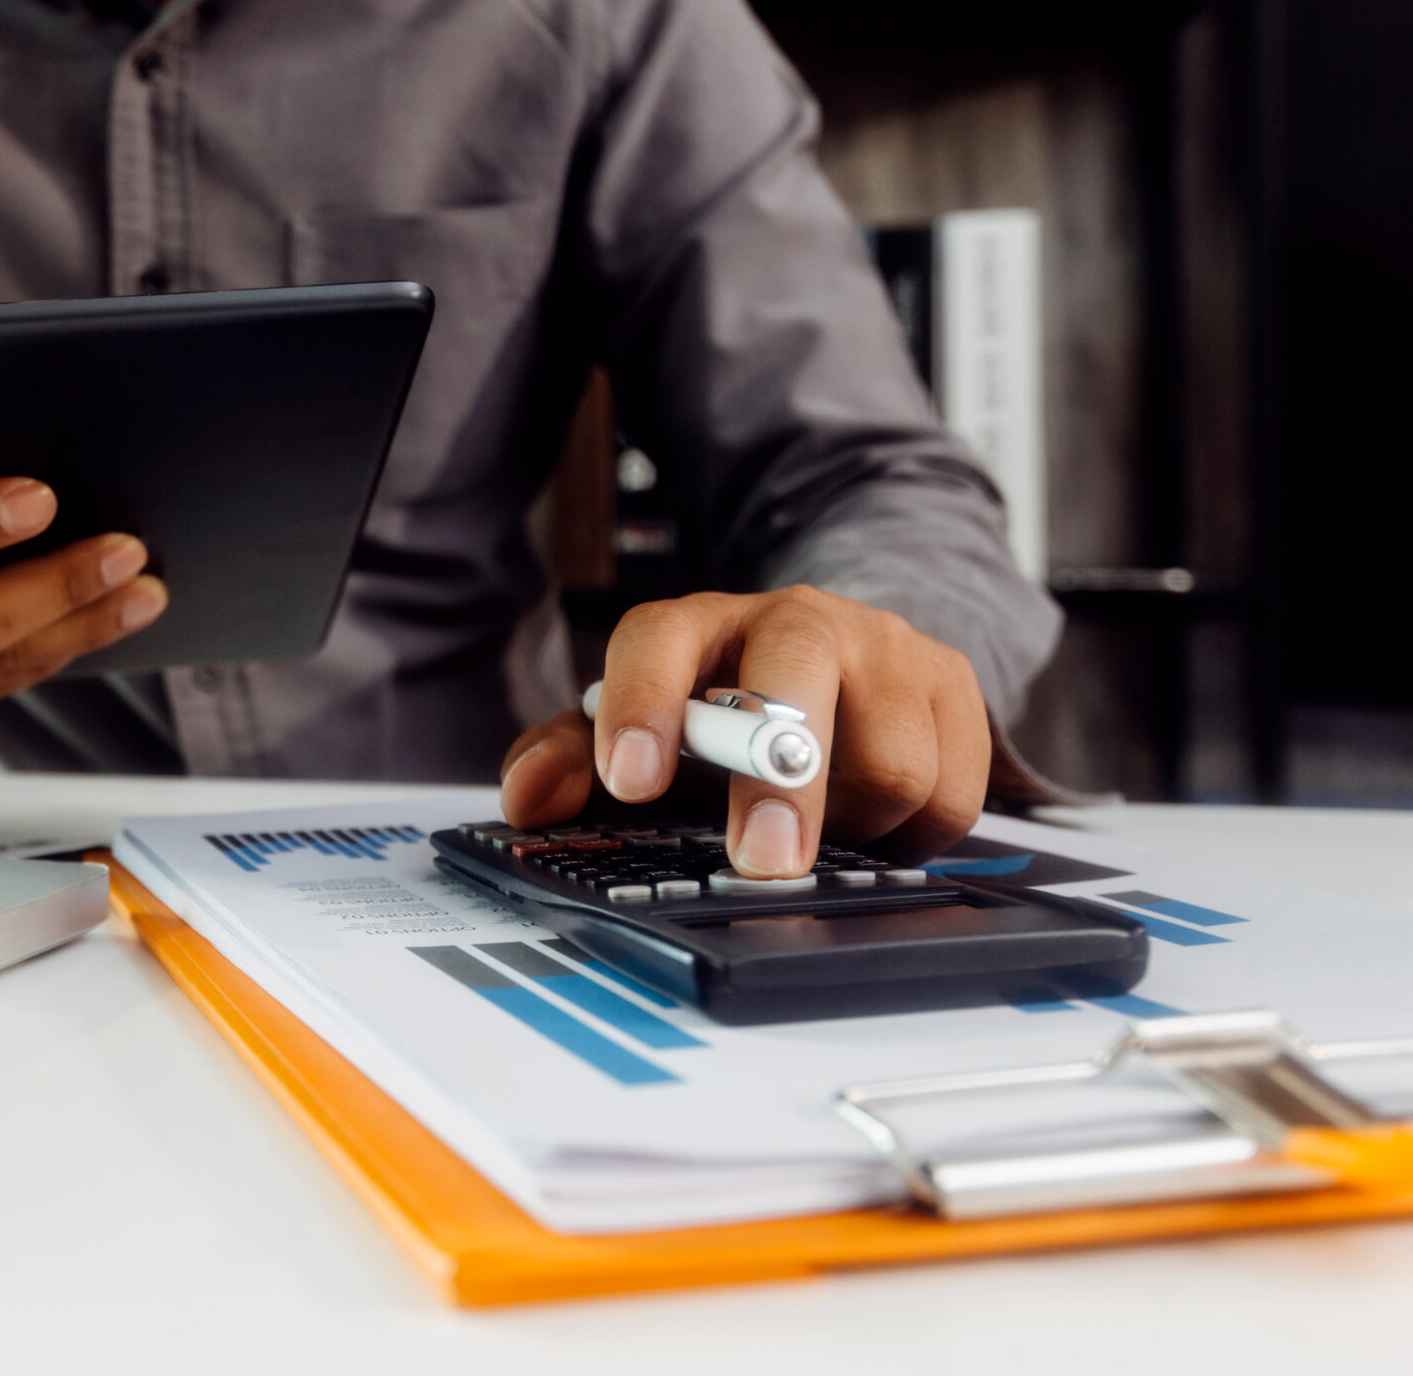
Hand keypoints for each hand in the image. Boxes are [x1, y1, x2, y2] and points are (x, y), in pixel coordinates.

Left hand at [498, 587, 989, 875]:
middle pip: (797, 676)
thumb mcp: (640, 733)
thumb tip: (527, 801)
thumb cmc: (721, 714)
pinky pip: (952, 790)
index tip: (628, 780)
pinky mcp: (954, 684)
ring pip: (890, 757)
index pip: (659, 641)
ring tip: (824, 824)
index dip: (643, 705)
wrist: (839, 666)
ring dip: (855, 820)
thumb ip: (568, 758)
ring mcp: (884, 647)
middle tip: (763, 861)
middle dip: (782, 779)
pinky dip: (913, 832)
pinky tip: (876, 820)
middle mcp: (795, 619)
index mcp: (698, 628)